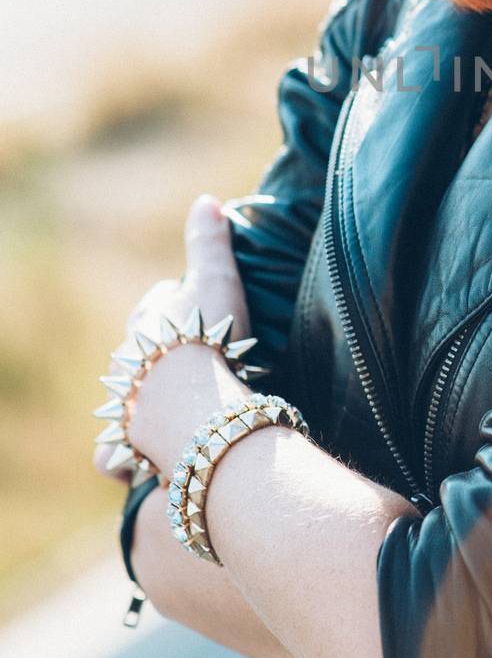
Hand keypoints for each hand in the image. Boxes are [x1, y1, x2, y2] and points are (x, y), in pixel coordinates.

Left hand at [93, 194, 253, 482]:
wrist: (194, 401)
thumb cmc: (207, 336)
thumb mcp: (215, 279)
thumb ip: (209, 241)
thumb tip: (206, 199)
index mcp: (147, 324)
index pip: (155, 305)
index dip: (173, 305)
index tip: (194, 311)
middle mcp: (127, 364)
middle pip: (138, 353)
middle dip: (156, 358)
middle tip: (190, 365)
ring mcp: (124, 406)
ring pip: (123, 401)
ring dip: (139, 406)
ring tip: (170, 414)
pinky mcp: (125, 446)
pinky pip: (111, 455)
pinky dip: (119, 457)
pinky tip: (135, 459)